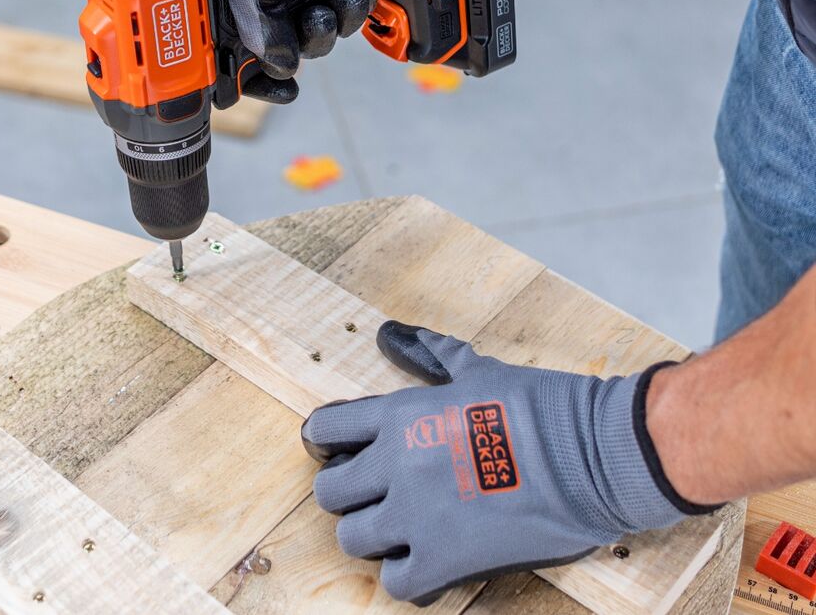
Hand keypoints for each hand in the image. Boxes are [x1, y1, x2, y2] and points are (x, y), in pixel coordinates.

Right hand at [202, 0, 377, 100]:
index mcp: (228, 1)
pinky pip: (346, 13)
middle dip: (309, 42)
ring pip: (321, 36)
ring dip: (338, 23)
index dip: (255, 81)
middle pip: (286, 53)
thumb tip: (282, 67)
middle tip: (315, 18)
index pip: (234, 59)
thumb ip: (261, 30)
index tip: (281, 89)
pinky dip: (356, 5)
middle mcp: (262, 0)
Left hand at [301, 321, 717, 604]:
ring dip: (373, 537)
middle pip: (328, 493)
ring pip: (352, 540)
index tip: (337, 450)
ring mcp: (416, 515)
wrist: (592, 453)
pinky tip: (428, 561)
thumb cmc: (540, 405)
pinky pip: (396, 583)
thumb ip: (431, 353)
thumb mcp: (478, 370)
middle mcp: (395, 465)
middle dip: (345, 495)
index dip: (325, 442)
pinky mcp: (445, 558)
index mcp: (399, 415)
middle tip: (374, 495)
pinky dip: (407, 576)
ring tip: (401, 530)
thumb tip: (394, 332)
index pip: (324, 429)